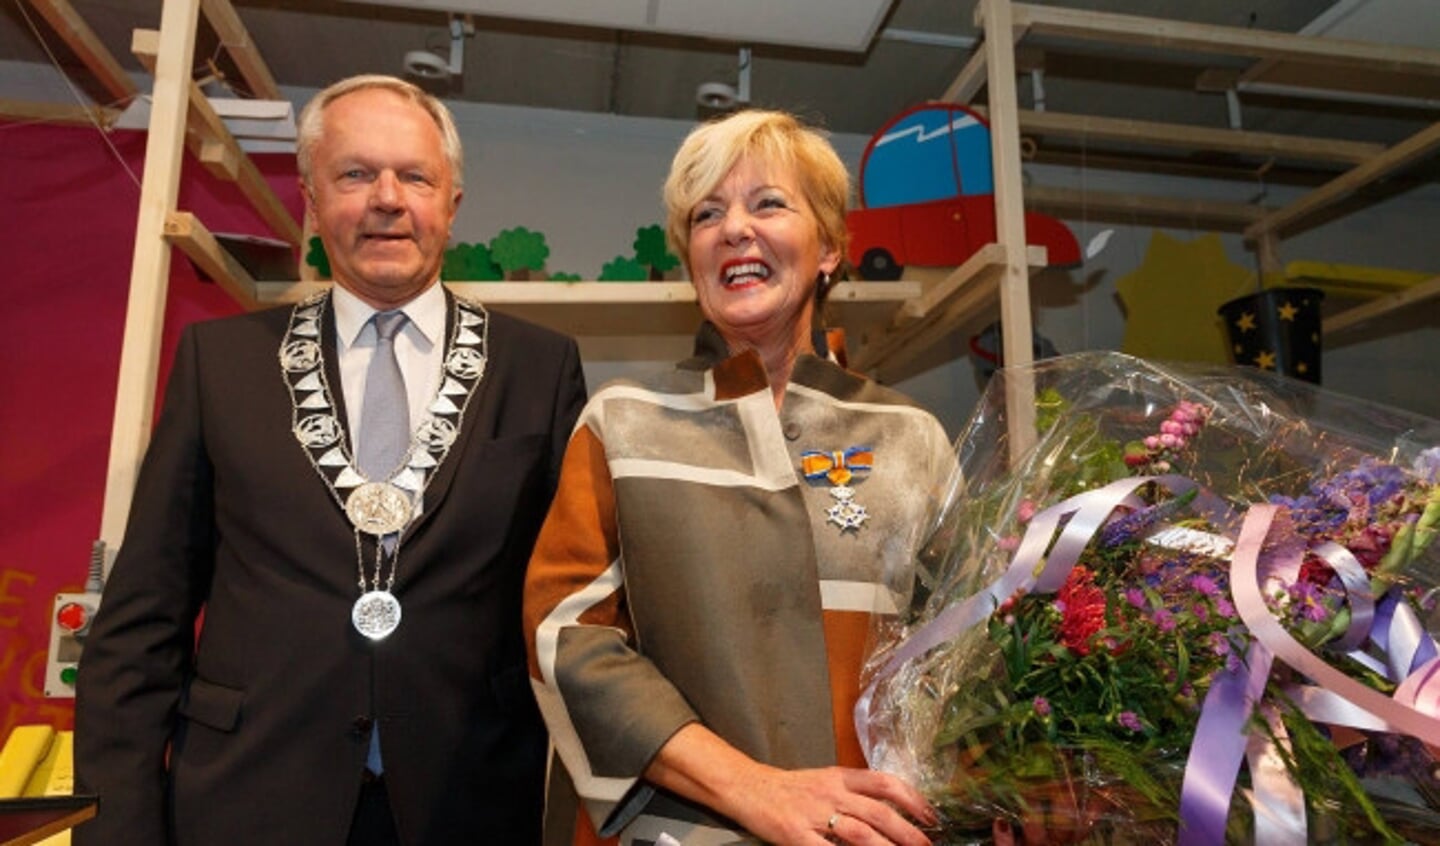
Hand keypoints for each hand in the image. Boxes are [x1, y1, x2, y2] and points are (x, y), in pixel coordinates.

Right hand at [644, 724, 935, 844]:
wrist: (748, 788)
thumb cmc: (791, 789)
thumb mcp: (825, 782)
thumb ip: (855, 794)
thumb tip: (893, 812)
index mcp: (840, 777)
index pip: (885, 782)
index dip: (913, 798)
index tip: (932, 817)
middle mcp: (831, 792)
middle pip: (879, 811)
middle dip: (908, 832)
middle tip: (928, 845)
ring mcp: (813, 815)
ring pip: (860, 832)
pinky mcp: (796, 835)